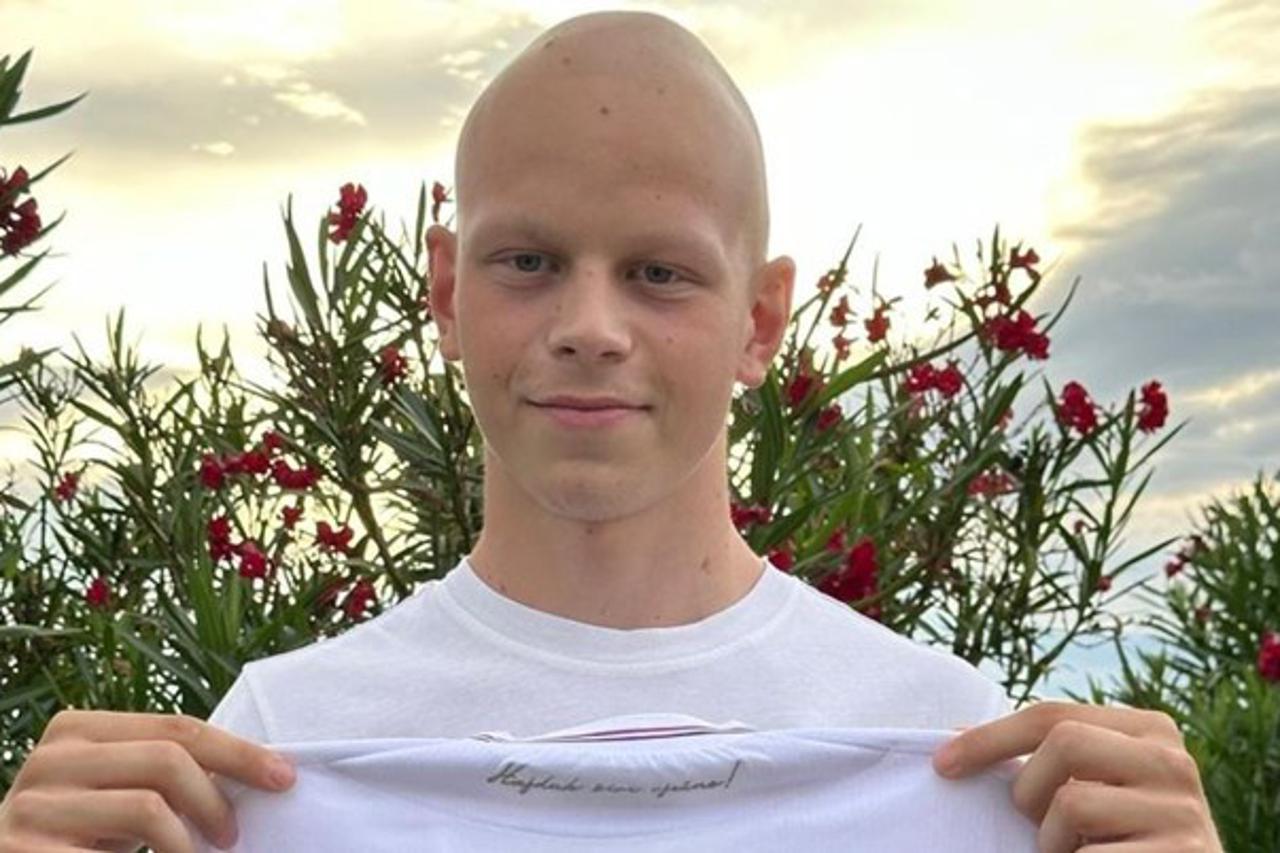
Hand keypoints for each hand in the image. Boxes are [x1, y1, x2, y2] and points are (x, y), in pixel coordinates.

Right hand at [0, 709, 295, 852]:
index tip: (283, 777)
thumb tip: (255, 772)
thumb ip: (161, 772)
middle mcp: (51, 759)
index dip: (238, 752)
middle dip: (215, 799)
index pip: (178, 728)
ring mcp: (32, 806)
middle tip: (232, 836)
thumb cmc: (76, 834)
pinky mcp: (21, 851)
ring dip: (187, 844)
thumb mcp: (114, 791)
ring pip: (147, 808)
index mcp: (78, 730)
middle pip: (167, 760)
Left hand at [932, 700, 1221, 851]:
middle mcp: (1173, 762)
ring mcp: (1183, 812)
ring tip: (1077, 852)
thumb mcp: (1099, 783)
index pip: (1051, 714)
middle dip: (1030, 790)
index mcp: (1150, 730)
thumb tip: (955, 736)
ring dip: (1052, 841)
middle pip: (1063, 744)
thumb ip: (1047, 755)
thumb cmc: (1126, 835)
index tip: (942, 763)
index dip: (989, 737)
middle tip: (1039, 825)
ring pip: (1073, 803)